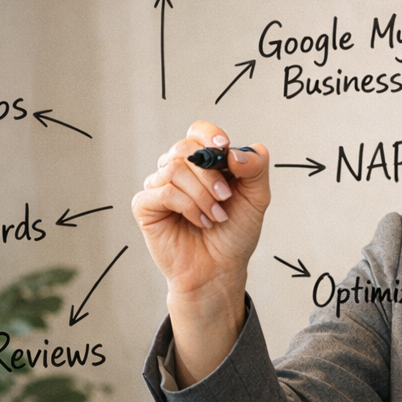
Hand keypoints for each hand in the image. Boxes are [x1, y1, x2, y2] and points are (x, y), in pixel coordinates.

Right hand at [132, 121, 269, 300]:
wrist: (220, 269)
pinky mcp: (145, 205)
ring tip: (215, 217)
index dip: (209, 135)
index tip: (224, 148)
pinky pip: (163, 191)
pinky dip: (187, 206)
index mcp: (203, 163)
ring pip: (175, 168)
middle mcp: (178, 170)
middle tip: (226, 198)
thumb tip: (234, 151)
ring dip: (202, 195)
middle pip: (187, 148)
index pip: (199, 132)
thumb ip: (255, 168)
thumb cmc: (234, 234)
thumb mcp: (256, 198)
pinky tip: (199, 222)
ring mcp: (159, 186)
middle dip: (211, 175)